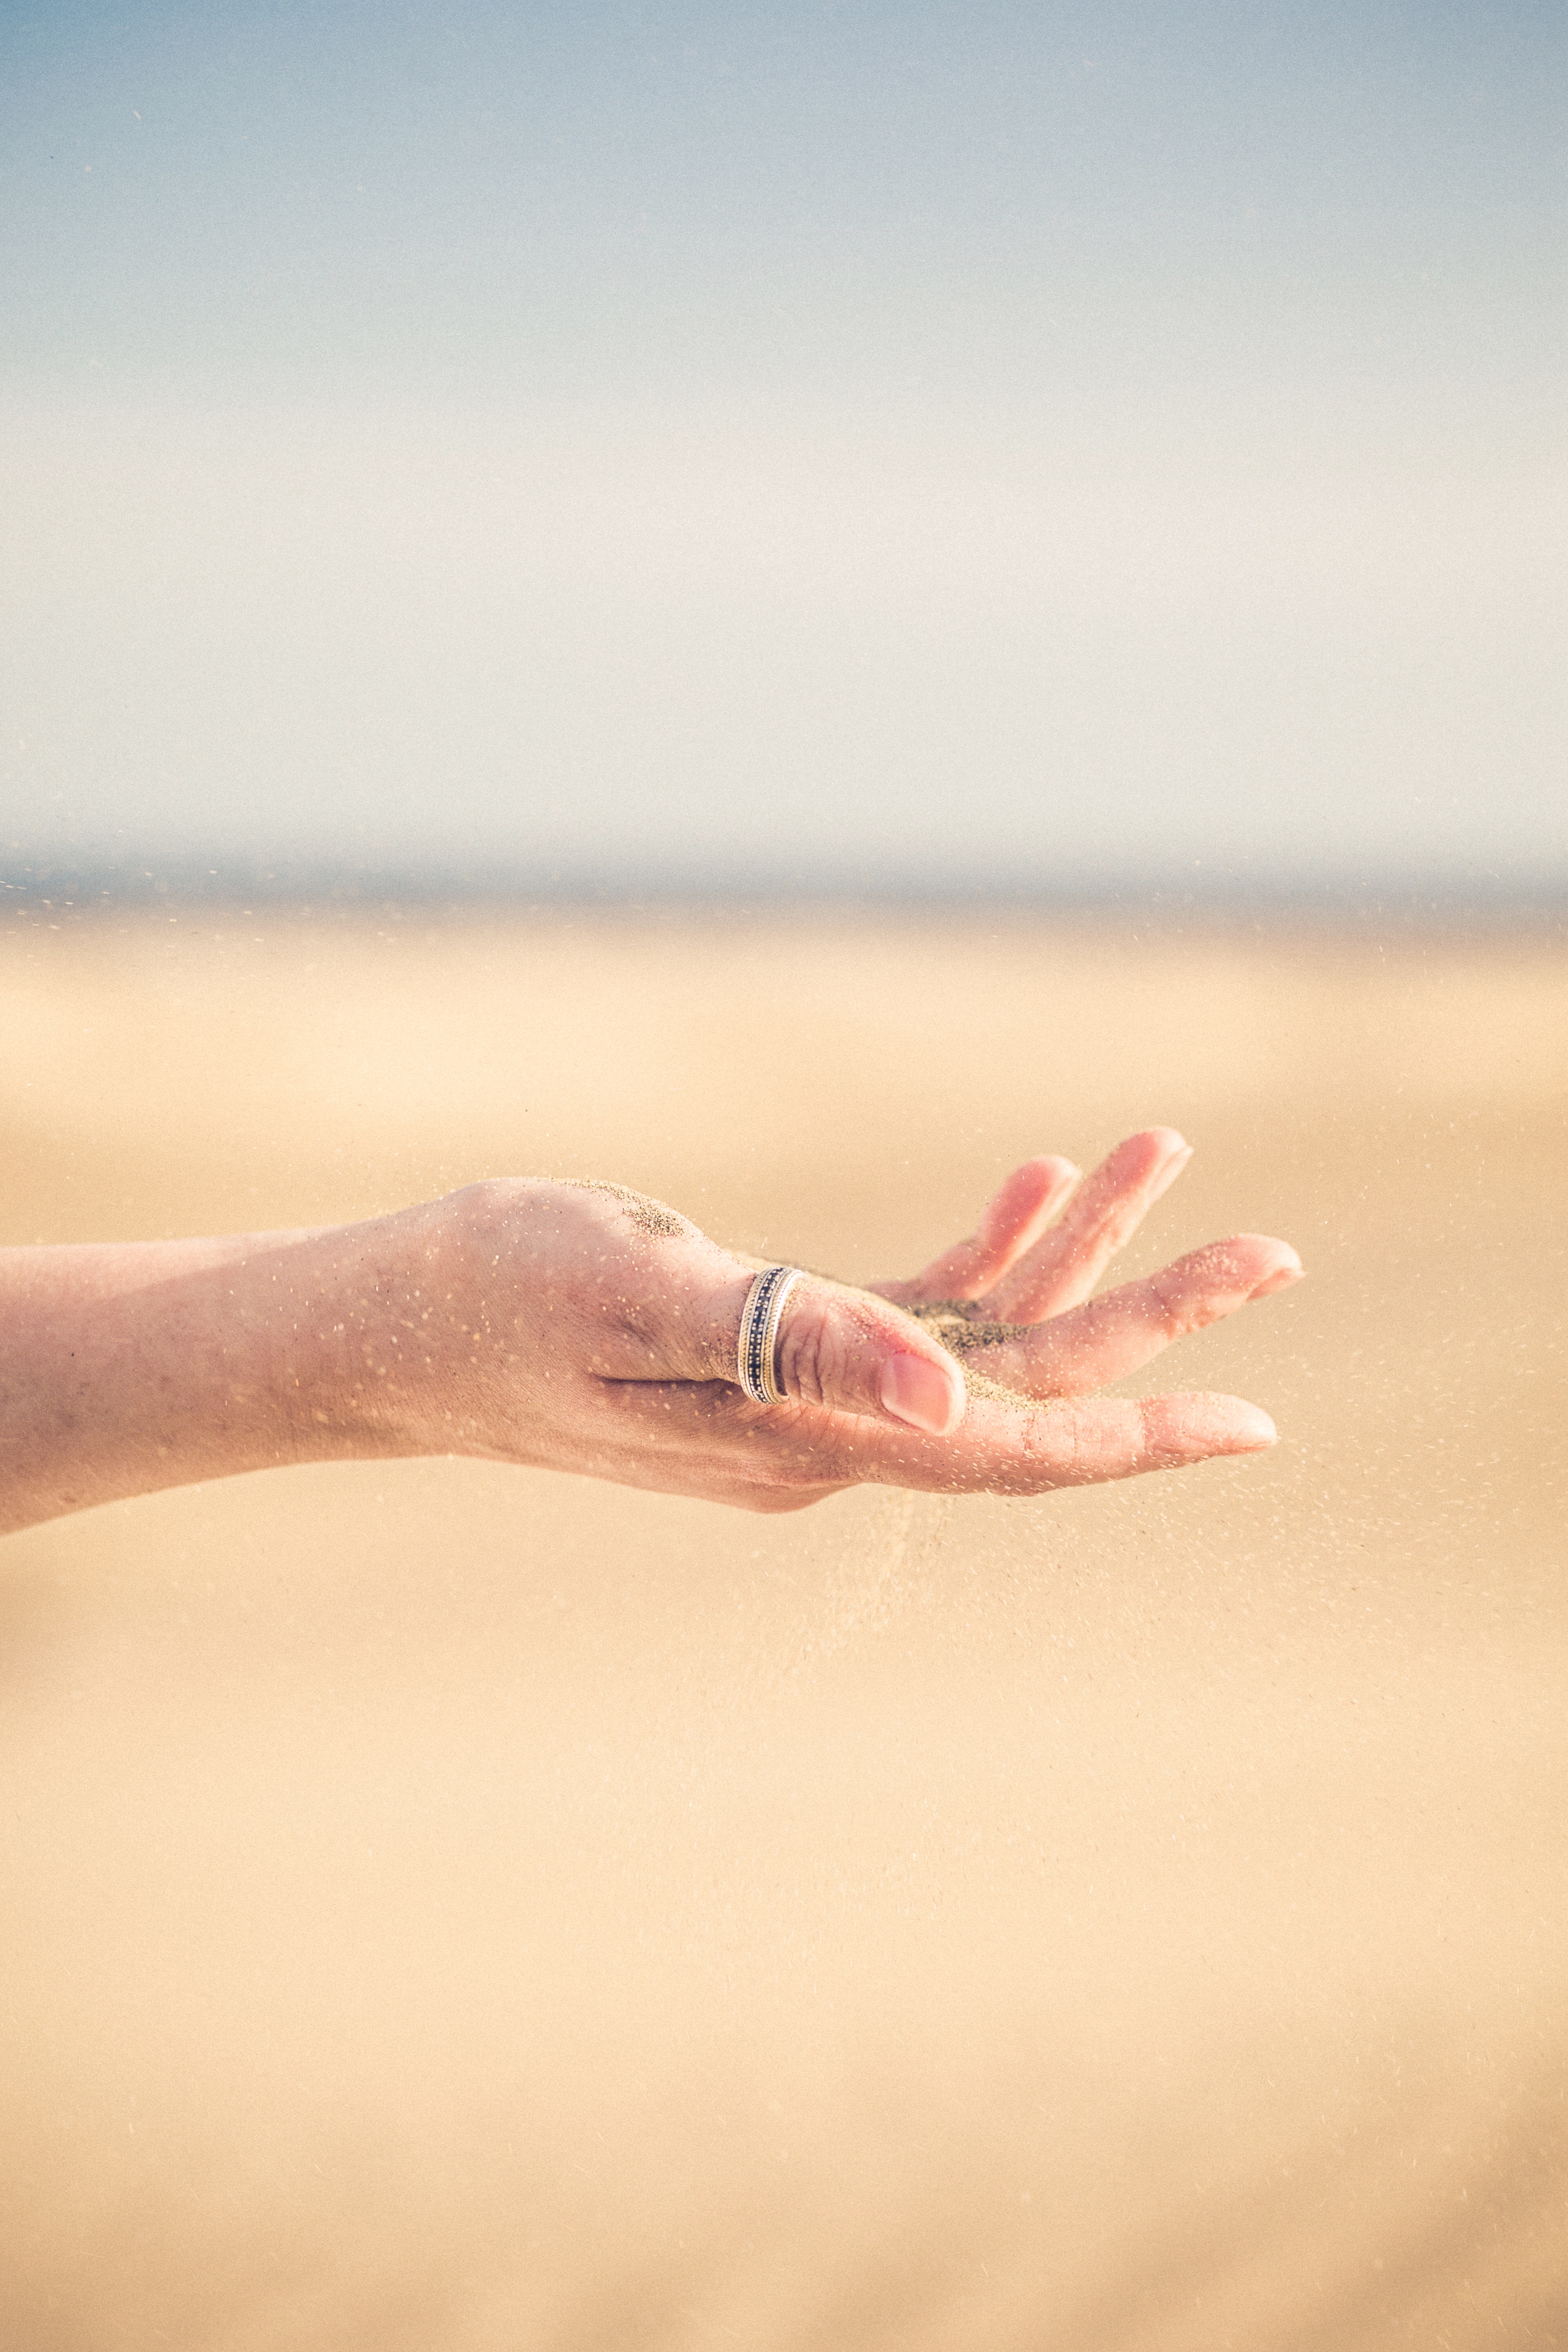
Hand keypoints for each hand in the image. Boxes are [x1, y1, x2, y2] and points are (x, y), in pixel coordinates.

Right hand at [396, 1129, 1300, 1512]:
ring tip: (1160, 1156)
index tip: (1250, 1415)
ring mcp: (807, 1400)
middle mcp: (826, 1437)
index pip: (1003, 1448)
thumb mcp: (651, 1292)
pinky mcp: (780, 1351)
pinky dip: (982, 1248)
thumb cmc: (500, 1292)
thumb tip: (955, 1408)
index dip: (1132, 1427)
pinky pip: (914, 1310)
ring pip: (979, 1340)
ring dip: (1074, 1256)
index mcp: (804, 1442)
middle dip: (1148, 1321)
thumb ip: (804, 1343)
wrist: (394, 1323)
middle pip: (1020, 1390)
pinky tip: (1035, 1182)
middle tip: (1272, 1253)